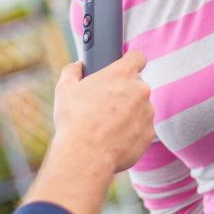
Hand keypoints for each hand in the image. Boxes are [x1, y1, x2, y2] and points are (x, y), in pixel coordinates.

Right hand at [52, 50, 154, 173]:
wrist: (85, 156)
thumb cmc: (74, 120)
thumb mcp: (65, 89)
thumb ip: (72, 71)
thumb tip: (76, 67)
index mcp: (122, 74)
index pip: (137, 57)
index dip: (131, 60)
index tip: (124, 66)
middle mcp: (140, 90)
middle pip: (136, 85)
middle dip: (124, 92)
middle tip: (104, 103)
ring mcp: (148, 113)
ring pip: (140, 108)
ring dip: (128, 113)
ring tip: (106, 125)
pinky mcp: (149, 134)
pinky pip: (141, 128)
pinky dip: (131, 131)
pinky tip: (113, 138)